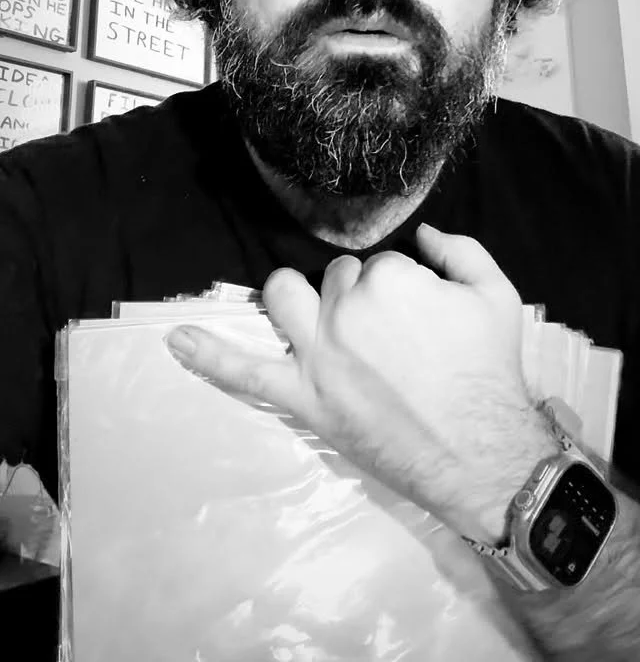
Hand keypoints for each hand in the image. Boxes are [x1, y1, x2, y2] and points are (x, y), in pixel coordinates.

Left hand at [165, 224, 554, 539]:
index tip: (420, 318)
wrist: (482, 452)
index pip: (378, 263)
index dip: (400, 288)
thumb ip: (460, 249)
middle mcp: (344, 310)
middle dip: (358, 295)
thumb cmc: (490, 372)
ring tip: (321, 321)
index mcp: (389, 279)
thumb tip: (423, 233)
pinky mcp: (304, 397)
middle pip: (335, 278)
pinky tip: (177, 341)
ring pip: (283, 297)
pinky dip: (210, 356)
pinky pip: (246, 373)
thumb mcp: (497, 294)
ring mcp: (318, 354)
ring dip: (297, 299)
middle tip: (392, 337)